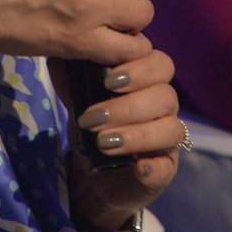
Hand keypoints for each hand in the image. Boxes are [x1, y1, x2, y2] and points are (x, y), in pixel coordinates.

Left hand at [67, 44, 181, 231]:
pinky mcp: (165, 169)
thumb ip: (72, 77)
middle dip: (129, 106)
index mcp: (148, 84)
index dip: (140, 70)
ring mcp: (167, 140)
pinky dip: (154, 167)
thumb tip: (61, 58)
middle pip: (166, 95)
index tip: (109, 82)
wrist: (91, 173)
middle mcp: (164, 108)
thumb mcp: (78, 101)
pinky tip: (138, 168)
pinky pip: (168, 166)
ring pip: (171, 129)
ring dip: (137, 135)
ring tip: (103, 143)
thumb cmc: (91, 128)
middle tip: (95, 117)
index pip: (160, 65)